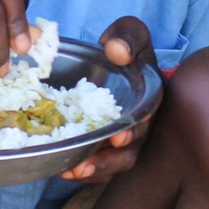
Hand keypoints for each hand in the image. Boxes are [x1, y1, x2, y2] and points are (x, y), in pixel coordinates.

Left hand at [61, 16, 156, 182]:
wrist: (107, 66)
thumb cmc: (121, 52)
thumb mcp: (129, 36)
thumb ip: (128, 38)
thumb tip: (116, 51)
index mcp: (148, 101)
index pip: (146, 118)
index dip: (135, 129)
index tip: (120, 135)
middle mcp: (137, 127)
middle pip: (128, 151)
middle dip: (109, 159)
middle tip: (88, 162)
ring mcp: (119, 143)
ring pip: (111, 165)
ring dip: (92, 170)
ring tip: (71, 170)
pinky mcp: (101, 150)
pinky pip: (94, 168)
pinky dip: (78, 172)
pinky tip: (59, 169)